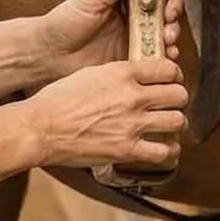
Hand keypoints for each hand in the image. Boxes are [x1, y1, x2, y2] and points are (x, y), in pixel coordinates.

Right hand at [24, 56, 187, 168]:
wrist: (41, 128)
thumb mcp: (90, 73)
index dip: (174, 74)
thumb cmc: (57, 100)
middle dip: (178, 98)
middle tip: (172, 102)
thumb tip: (133, 78)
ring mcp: (132, 124)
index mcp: (122, 73)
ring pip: (176, 121)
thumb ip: (117, 75)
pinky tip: (163, 148)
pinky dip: (167, 151)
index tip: (171, 79)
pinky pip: (162, 152)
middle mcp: (132, 97)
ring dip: (175, 122)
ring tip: (169, 124)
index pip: (167, 68)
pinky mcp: (126, 150)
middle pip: (178, 94)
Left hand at [25, 0, 181, 77]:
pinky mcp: (128, 60)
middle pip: (165, 16)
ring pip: (162, 38)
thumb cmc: (63, 22)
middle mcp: (132, 19)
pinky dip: (161, 60)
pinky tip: (162, 60)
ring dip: (171, 40)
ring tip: (167, 44)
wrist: (49, 53)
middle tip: (168, 28)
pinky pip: (151, 60)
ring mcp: (131, 40)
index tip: (167, 7)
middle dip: (173, 21)